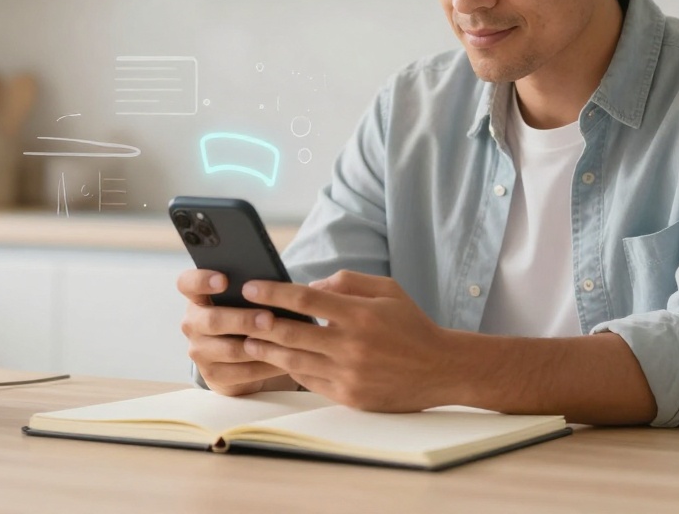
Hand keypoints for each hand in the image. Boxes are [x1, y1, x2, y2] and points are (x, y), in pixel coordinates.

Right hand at [176, 269, 295, 395]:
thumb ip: (249, 291)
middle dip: (243, 320)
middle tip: (269, 319)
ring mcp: (199, 351)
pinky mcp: (213, 375)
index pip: (187, 283)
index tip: (224, 280)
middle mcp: (193, 324)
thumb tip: (272, 283)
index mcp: (197, 297)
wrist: (238, 357)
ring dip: (258, 345)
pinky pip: (242, 372)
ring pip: (229, 350)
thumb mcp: (242, 300)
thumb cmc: (245, 315)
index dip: (202, 280)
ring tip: (283, 340)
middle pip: (212, 320)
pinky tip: (284, 360)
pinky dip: (265, 366)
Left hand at [240, 270, 454, 411]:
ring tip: (248, 340)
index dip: (273, 293)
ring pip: (295, 360)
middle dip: (260, 323)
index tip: (251, 288)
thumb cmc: (412, 325)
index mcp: (360, 315)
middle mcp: (351, 346)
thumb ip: (348, 282)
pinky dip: (291, 369)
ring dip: (267, 349)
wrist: (440, 369)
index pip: (304, 301)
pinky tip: (278, 359)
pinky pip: (309, 381)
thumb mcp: (387, 290)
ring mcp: (349, 374)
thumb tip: (312, 286)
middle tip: (238, 315)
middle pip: (292, 333)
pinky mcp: (348, 396)